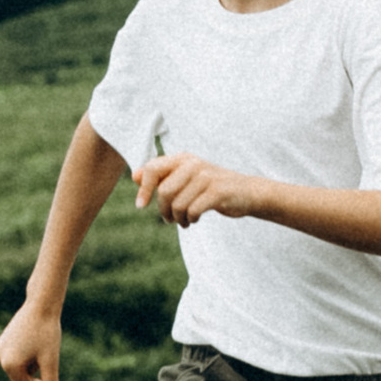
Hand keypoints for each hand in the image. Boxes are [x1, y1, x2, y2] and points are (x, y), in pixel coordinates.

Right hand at [0, 301, 64, 380]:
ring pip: (20, 367)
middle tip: (44, 350)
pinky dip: (27, 354)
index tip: (52, 370)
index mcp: (9, 364)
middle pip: (21, 377)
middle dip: (35, 370)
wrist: (40, 306)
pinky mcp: (2, 342)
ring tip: (38, 343)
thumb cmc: (47, 332)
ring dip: (32, 362)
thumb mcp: (51, 359)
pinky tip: (33, 338)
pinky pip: (17, 357)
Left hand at [135, 149, 260, 229]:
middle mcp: (193, 164)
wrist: (246, 192)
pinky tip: (193, 220)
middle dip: (163, 211)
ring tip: (184, 221)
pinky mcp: (217, 192)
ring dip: (177, 218)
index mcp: (182, 159)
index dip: (143, 189)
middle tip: (169, 219)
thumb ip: (162, 175)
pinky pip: (192, 210)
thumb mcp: (186, 177)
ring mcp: (206, 177)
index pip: (152, 169)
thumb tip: (134, 175)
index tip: (140, 206)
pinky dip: (190, 219)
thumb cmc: (211, 187)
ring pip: (177, 204)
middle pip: (164, 192)